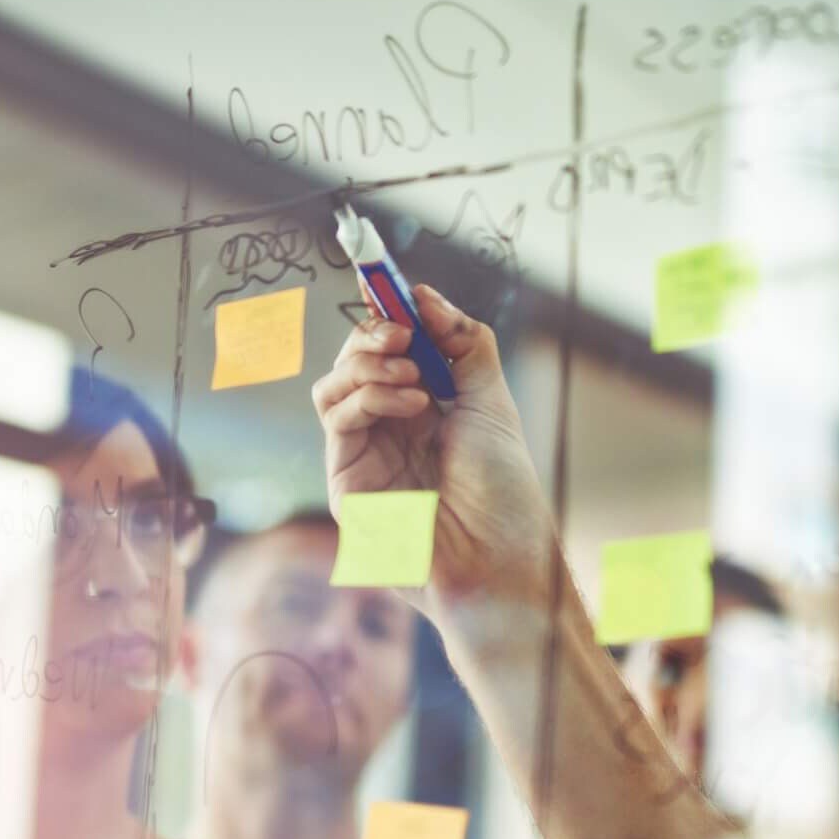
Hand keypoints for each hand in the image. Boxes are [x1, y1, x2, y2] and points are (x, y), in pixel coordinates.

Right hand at [310, 285, 552, 615]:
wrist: (501, 557)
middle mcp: (390, 429)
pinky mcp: (346, 481)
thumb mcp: (491, 402)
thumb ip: (463, 345)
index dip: (385, 312)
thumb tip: (423, 294)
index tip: (386, 280)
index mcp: (426, 409)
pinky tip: (411, 404)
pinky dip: (368, 396)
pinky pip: (336, 418)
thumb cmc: (504, 490)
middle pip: (354, 360)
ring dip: (368, 364)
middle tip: (403, 331)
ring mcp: (365, 455)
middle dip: (374, 333)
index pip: (390, 348)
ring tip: (413, 374)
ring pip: (334, 385)